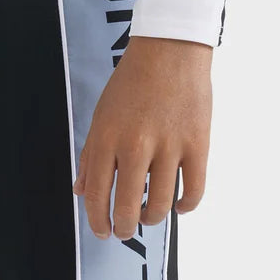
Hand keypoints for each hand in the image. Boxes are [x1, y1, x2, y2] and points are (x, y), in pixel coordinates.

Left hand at [72, 35, 212, 238]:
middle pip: (128, 206)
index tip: (102, 231)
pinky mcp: (197, 145)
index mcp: (106, 136)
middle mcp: (135, 144)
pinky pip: (193, 191)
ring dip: (152, 218)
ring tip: (149, 214)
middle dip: (124, 227)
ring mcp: (168, 146)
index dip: (97, 220)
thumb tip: (81, 191)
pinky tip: (179, 204)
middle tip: (126, 229)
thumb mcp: (101, 113)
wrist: (169, 49)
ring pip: (161, 206)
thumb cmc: (132, 81)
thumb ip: (90, 154)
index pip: (96, 193)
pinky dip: (185, 206)